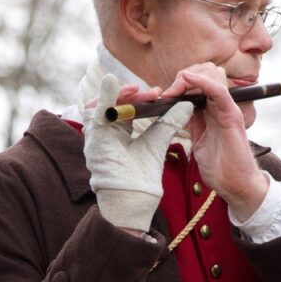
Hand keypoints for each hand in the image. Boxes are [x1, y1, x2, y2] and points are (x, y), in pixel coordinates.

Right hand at [84, 74, 193, 231]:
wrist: (135, 197)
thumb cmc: (143, 176)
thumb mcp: (158, 141)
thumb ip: (169, 122)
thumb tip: (187, 104)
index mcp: (118, 134)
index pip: (126, 108)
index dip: (139, 98)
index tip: (157, 93)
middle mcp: (105, 133)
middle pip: (114, 104)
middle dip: (132, 94)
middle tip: (152, 92)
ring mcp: (97, 136)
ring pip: (103, 104)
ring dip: (119, 94)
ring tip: (137, 89)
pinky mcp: (92, 138)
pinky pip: (95, 112)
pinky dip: (103, 97)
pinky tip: (112, 83)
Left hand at [162, 64, 267, 220]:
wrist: (236, 186)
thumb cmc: (219, 169)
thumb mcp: (198, 142)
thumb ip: (190, 125)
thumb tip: (175, 113)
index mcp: (211, 112)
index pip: (195, 86)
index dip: (178, 85)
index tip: (161, 96)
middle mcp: (220, 107)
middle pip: (202, 76)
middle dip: (181, 80)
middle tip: (166, 93)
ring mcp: (227, 109)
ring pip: (211, 77)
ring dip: (189, 79)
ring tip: (173, 90)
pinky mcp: (232, 115)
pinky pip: (219, 91)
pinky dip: (203, 82)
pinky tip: (188, 80)